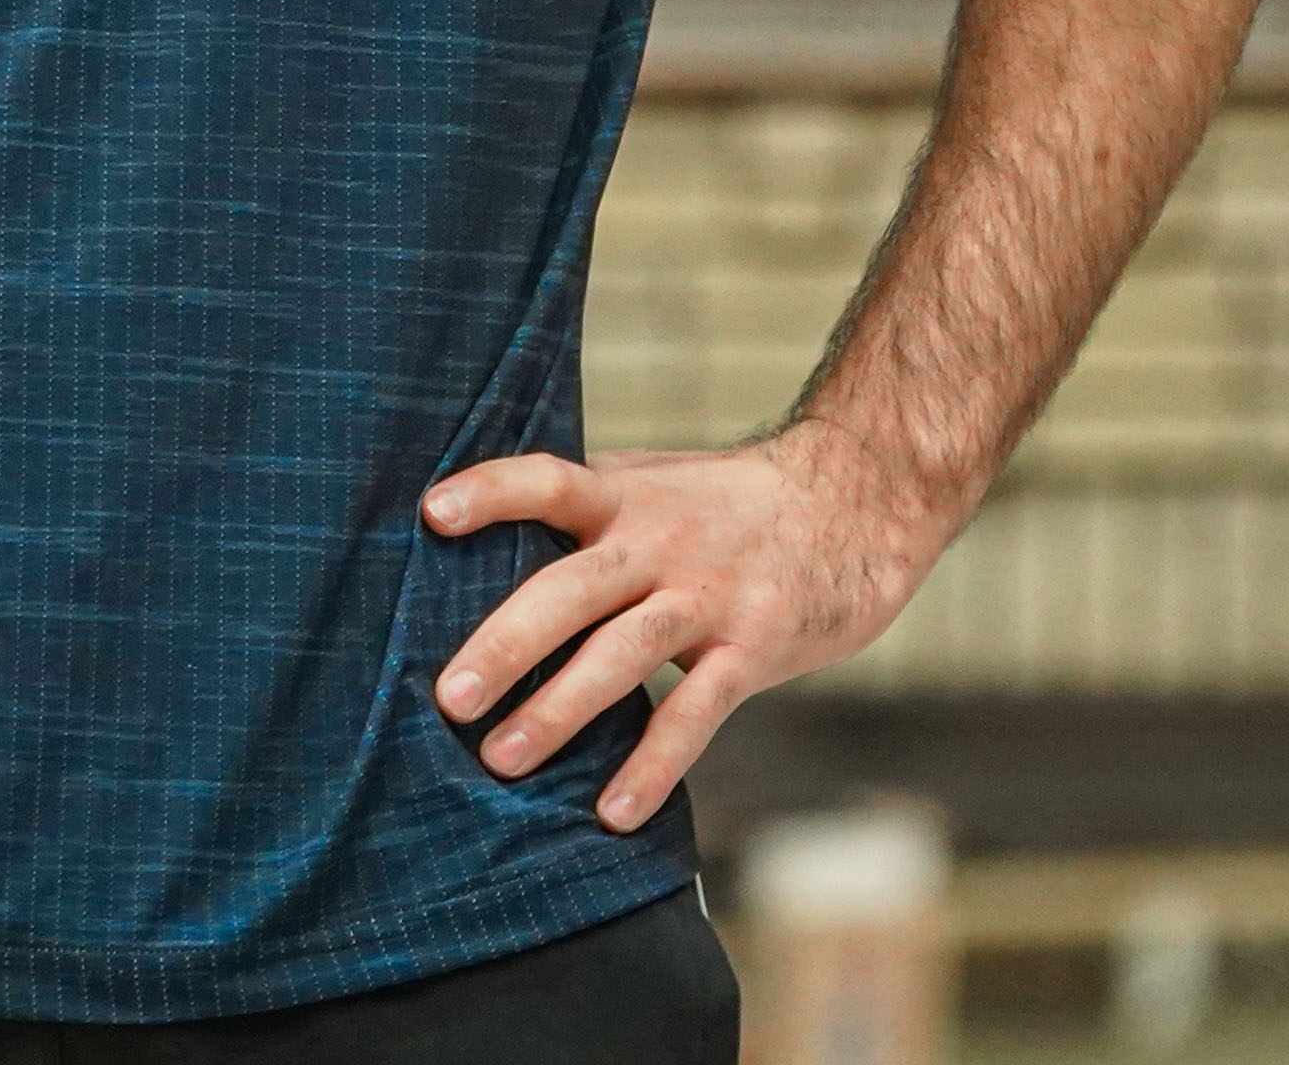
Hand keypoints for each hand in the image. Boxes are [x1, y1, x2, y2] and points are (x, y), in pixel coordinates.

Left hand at [423, 418, 931, 833]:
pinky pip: (696, 712)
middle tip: (447, 698)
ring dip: (560, 709)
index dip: (491, 491)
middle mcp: (660, 540)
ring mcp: (709, 594)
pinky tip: (612, 811)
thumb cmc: (730, 504)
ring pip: (624, 653)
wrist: (857, 501)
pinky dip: (653, 764)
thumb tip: (476, 552)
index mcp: (625, 495)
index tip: (430, 514)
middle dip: (506, 643)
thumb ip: (585, 512)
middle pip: (572, 587)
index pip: (547, 479)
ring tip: (502, 760)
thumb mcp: (656, 484)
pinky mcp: (754, 645)